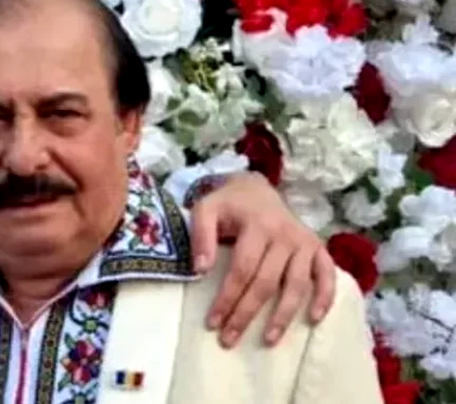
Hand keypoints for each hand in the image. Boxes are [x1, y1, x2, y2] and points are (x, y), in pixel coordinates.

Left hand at [189, 171, 335, 348]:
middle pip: (266, 283)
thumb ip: (200, 235)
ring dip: (283, 316)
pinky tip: (313, 319)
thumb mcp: (206, 209)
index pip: (242, 269)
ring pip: (296, 286)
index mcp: (257, 225)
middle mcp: (285, 235)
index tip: (213, 322)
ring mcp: (305, 242)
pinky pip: (327, 275)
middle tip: (230, 338)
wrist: (256, 188)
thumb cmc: (229, 204)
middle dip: (247, 313)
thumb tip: (200, 270)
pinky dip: (324, 297)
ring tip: (268, 340)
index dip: (227, 297)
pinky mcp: (318, 248)